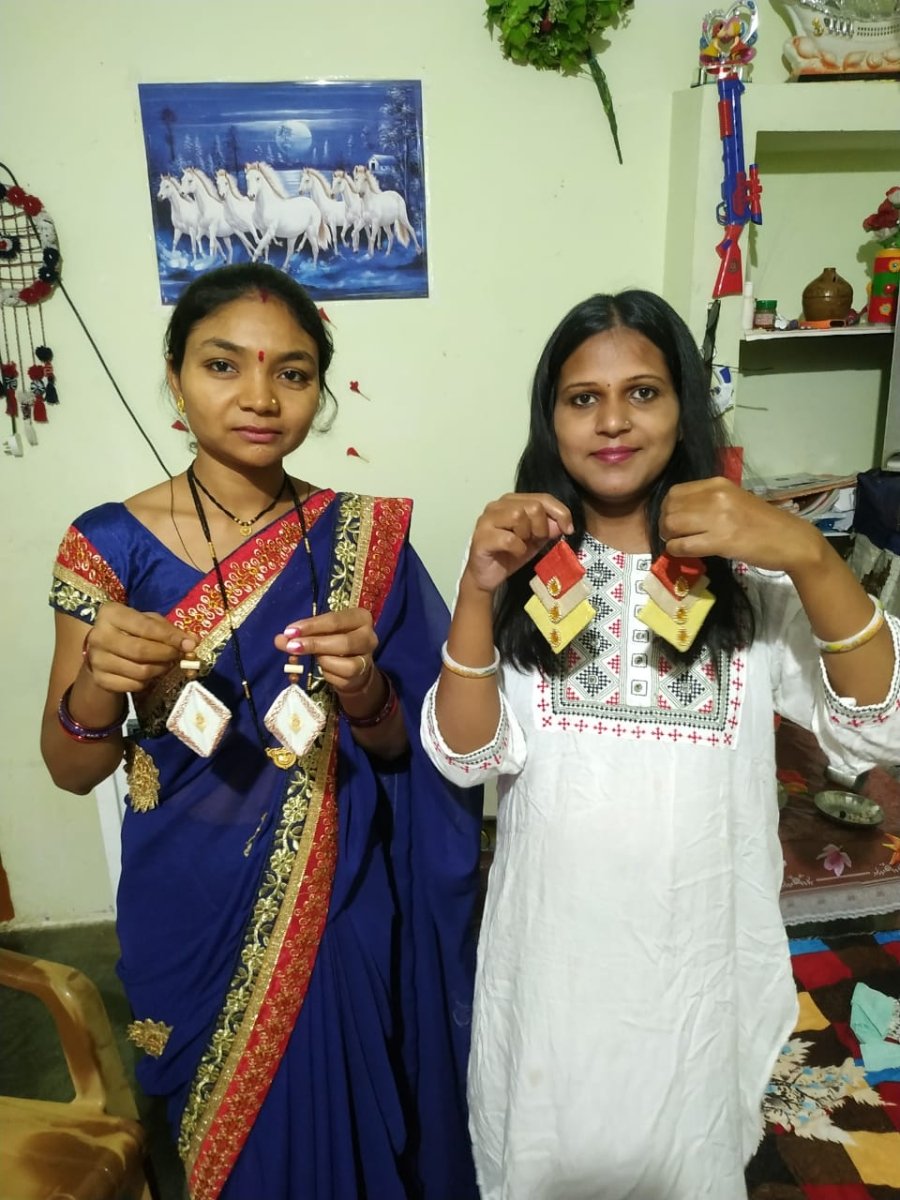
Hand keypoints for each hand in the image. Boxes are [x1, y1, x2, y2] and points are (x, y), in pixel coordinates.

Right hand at [83, 602, 196, 693]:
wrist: (104, 651)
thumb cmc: (131, 631)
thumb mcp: (148, 622)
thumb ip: (169, 630)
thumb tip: (192, 642)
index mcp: (111, 614)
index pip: (146, 627)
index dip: (170, 637)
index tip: (190, 644)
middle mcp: (99, 636)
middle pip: (141, 651)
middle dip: (166, 655)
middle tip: (179, 656)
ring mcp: (97, 660)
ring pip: (140, 671)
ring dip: (160, 669)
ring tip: (165, 664)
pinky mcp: (100, 680)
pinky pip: (134, 685)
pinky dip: (148, 682)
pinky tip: (150, 674)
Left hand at [276, 608, 378, 697]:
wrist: (352, 663)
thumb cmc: (334, 639)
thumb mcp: (319, 632)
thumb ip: (301, 634)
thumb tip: (280, 639)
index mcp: (360, 617)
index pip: (335, 620)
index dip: (311, 626)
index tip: (290, 632)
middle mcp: (369, 636)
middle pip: (344, 642)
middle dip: (315, 645)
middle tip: (292, 647)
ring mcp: (368, 657)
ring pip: (346, 664)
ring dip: (324, 662)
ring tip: (313, 659)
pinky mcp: (362, 675)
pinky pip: (342, 677)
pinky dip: (328, 673)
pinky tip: (322, 669)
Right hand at [462, 493, 573, 593]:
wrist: (487, 576)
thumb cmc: (510, 554)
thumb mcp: (536, 540)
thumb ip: (548, 529)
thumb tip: (562, 524)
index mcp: (512, 501)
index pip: (543, 497)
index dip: (560, 512)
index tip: (568, 529)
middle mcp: (497, 505)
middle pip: (533, 506)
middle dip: (541, 526)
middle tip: (536, 540)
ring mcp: (486, 520)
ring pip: (518, 516)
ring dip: (527, 535)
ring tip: (522, 545)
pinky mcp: (481, 537)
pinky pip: (509, 538)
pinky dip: (518, 548)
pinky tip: (514, 553)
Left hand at [659, 477, 823, 573]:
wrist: (790, 540)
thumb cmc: (763, 523)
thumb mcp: (734, 500)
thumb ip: (708, 501)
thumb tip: (679, 512)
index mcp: (718, 483)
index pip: (675, 492)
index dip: (667, 508)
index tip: (672, 520)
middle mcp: (716, 496)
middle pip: (670, 508)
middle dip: (665, 524)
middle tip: (673, 535)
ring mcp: (718, 518)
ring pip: (672, 525)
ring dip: (669, 537)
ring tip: (678, 543)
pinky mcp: (721, 541)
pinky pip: (683, 545)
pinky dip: (677, 550)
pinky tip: (685, 552)